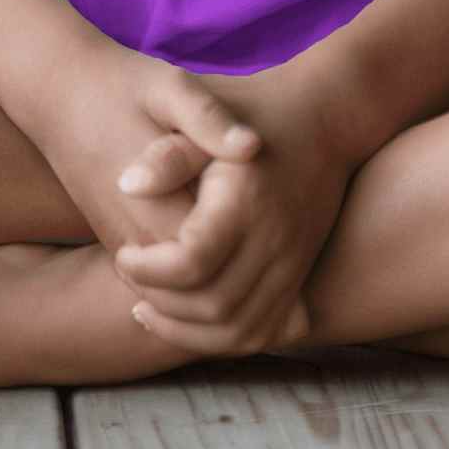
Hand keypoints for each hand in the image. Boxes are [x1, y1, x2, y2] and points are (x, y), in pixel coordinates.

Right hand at [23, 40, 275, 277]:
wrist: (60, 91)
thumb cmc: (122, 83)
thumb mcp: (170, 86)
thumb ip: (209, 118)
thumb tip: (253, 146)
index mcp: (158, 205)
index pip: (218, 264)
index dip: (261, 262)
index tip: (298, 233)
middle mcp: (138, 240)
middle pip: (204, 294)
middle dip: (250, 291)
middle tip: (294, 273)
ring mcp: (124, 245)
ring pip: (182, 299)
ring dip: (225, 295)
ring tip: (272, 266)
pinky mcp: (117, 239)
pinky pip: (165, 284)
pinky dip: (201, 282)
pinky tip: (235, 252)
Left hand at [110, 65, 357, 357]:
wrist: (325, 115)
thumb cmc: (255, 108)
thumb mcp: (206, 113)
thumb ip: (168, 155)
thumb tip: (126, 186)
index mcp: (246, 203)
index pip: (191, 263)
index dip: (148, 269)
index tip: (123, 252)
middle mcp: (275, 241)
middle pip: (213, 306)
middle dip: (161, 303)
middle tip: (128, 274)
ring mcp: (293, 264)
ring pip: (239, 331)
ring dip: (187, 332)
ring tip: (147, 308)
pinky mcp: (300, 274)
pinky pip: (266, 331)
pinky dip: (225, 339)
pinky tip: (190, 320)